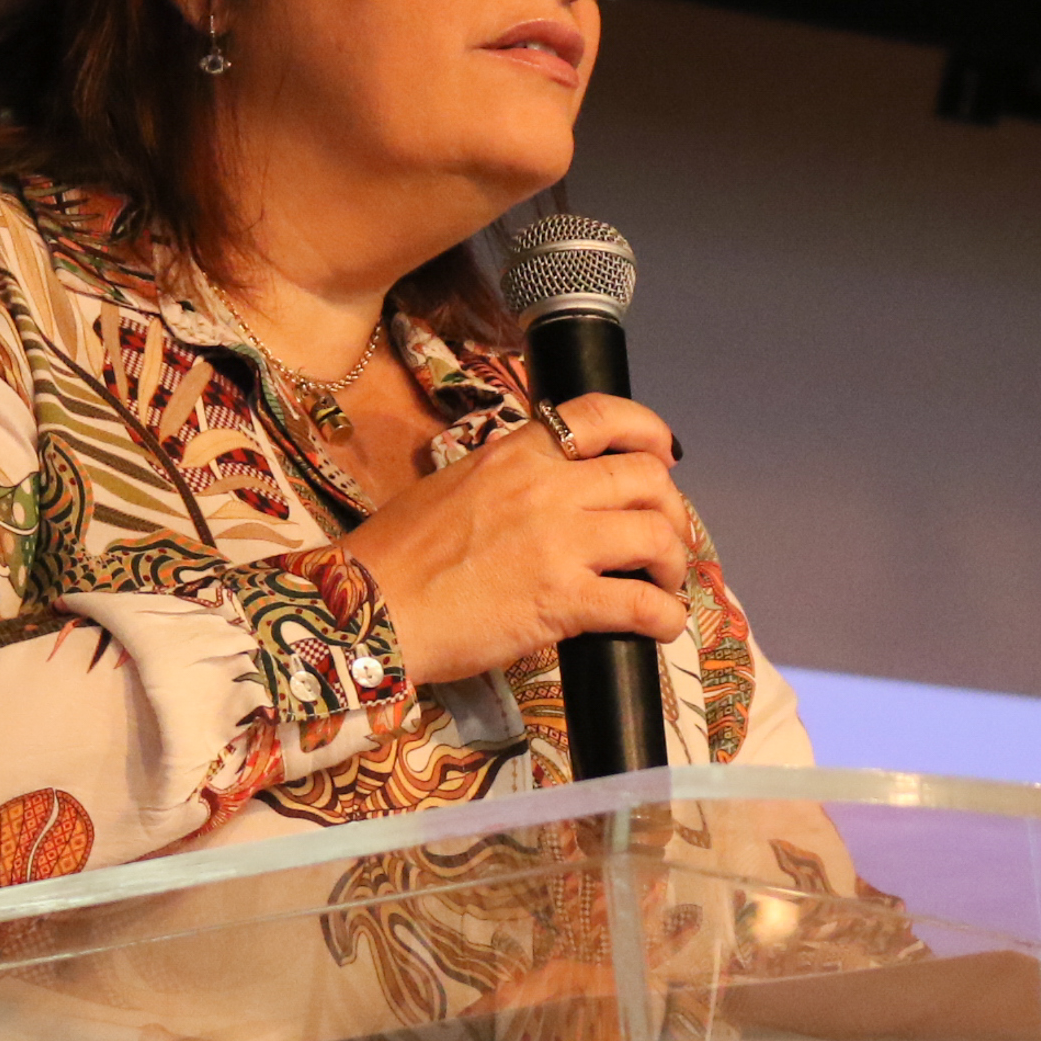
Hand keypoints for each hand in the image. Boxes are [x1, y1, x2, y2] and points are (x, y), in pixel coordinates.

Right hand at [340, 394, 689, 687]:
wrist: (367, 609)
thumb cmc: (396, 556)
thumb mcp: (453, 486)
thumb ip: (505, 480)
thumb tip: (544, 498)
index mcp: (515, 452)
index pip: (601, 415)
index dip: (648, 431)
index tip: (663, 456)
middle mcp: (546, 486)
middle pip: (646, 479)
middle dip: (671, 510)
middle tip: (665, 540)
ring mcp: (559, 542)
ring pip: (656, 535)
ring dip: (674, 562)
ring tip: (663, 584)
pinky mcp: (563, 600)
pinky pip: (642, 604)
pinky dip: (666, 617)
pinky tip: (660, 625)